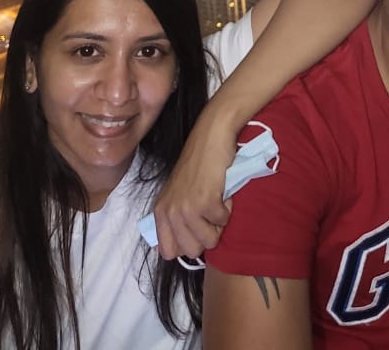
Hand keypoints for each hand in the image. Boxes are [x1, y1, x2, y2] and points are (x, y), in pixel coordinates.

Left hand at [151, 111, 237, 259]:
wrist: (211, 137)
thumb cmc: (198, 164)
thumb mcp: (177, 194)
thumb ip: (175, 219)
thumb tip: (184, 248)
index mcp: (160, 213)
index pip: (168, 252)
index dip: (187, 244)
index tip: (196, 229)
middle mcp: (170, 213)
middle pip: (192, 251)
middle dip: (207, 235)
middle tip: (209, 213)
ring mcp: (186, 209)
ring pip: (209, 240)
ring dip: (218, 223)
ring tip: (216, 201)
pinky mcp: (205, 202)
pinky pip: (222, 221)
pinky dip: (227, 208)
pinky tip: (222, 191)